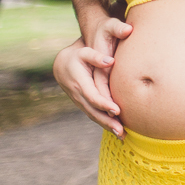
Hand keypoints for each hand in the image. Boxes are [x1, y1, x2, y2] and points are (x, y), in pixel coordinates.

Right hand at [52, 17, 131, 136]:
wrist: (63, 61)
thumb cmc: (79, 52)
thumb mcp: (84, 50)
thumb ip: (95, 55)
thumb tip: (109, 61)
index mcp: (78, 81)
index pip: (92, 95)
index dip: (104, 104)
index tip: (117, 110)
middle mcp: (78, 94)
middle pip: (93, 110)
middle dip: (106, 121)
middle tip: (121, 130)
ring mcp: (79, 100)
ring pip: (92, 114)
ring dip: (106, 125)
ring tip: (121, 135)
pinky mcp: (83, 102)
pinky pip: (93, 114)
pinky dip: (103, 122)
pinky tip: (116, 129)